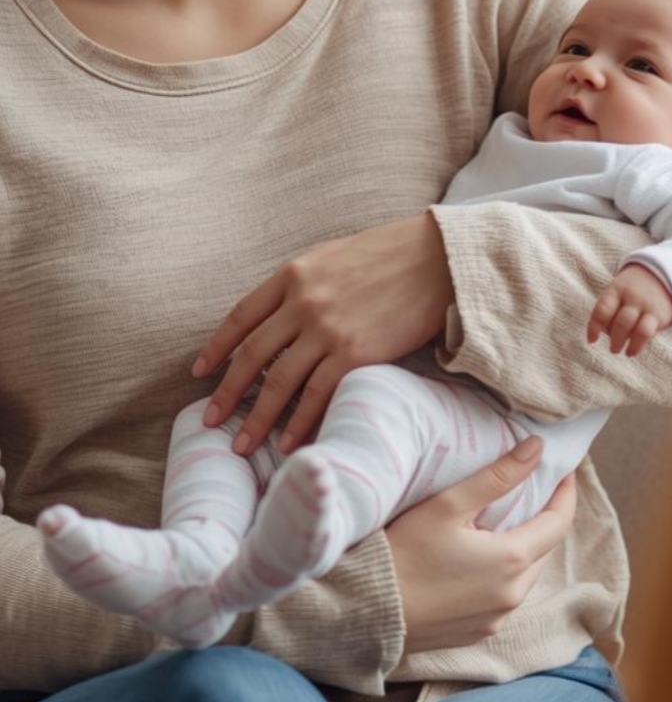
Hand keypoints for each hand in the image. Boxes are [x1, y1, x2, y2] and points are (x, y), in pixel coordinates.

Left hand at [192, 214, 453, 455]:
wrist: (440, 259)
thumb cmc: (392, 255)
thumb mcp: (335, 257)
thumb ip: (305, 284)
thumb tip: (283, 316)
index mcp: (294, 274)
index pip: (241, 317)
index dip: (217, 347)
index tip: (200, 372)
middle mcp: (303, 302)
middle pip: (252, 356)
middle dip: (227, 393)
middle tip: (209, 421)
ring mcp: (328, 329)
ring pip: (278, 382)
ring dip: (256, 419)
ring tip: (242, 446)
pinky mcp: (356, 353)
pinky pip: (317, 395)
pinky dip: (299, 423)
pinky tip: (289, 443)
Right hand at [387, 437, 576, 652]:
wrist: (364, 612)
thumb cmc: (404, 552)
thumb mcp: (449, 505)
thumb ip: (498, 476)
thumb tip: (538, 449)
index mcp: (512, 561)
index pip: (559, 522)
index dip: (565, 493)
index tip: (564, 470)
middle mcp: (512, 595)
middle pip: (545, 549)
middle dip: (544, 518)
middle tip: (533, 490)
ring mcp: (496, 618)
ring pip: (526, 575)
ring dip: (524, 547)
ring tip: (505, 520)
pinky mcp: (478, 633)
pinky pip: (504, 597)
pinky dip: (504, 574)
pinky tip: (481, 558)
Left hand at [587, 262, 671, 357]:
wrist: (663, 276)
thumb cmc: (632, 291)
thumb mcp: (619, 291)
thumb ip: (611, 310)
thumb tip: (604, 334)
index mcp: (616, 289)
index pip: (602, 310)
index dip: (594, 327)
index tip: (592, 340)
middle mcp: (631, 297)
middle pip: (619, 322)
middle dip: (614, 339)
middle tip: (613, 349)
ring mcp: (646, 305)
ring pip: (633, 328)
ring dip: (625, 343)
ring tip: (624, 352)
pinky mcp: (659, 314)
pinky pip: (646, 332)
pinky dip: (637, 345)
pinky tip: (632, 351)